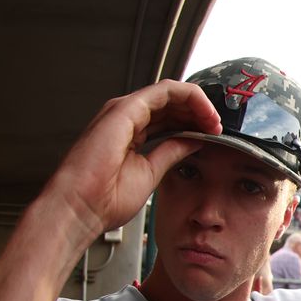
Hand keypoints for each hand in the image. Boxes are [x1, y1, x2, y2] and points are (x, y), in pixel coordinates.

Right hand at [44, 80, 220, 235]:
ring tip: (216, 121)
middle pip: (170, 102)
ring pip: (170, 93)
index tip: (213, 134)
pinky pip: (165, 92)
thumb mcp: (152, 171)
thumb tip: (194, 140)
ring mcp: (123, 111)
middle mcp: (125, 118)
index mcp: (130, 132)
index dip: (193, 121)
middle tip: (219, 126)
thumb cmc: (104, 199)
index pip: (167, 116)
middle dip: (199, 111)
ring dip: (198, 103)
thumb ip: (172, 151)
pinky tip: (206, 112)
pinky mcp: (125, 109)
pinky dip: (190, 97)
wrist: (81, 208)